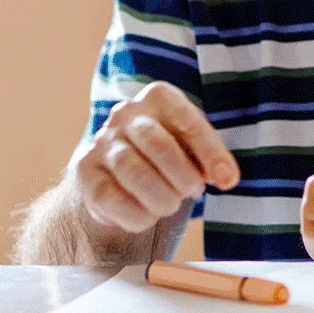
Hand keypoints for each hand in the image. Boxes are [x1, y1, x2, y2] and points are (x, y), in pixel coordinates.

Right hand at [75, 81, 238, 232]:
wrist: (120, 172)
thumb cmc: (169, 153)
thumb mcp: (194, 146)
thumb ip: (211, 158)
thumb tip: (227, 178)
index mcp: (158, 97)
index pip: (188, 122)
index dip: (211, 154)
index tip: (227, 180)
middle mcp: (125, 113)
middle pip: (159, 146)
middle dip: (183, 177)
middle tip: (193, 192)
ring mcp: (101, 142)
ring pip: (134, 173)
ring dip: (161, 197)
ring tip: (171, 204)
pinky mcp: (86, 172)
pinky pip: (112, 199)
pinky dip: (138, 215)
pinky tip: (148, 214)